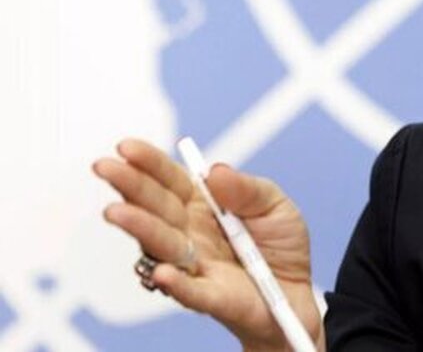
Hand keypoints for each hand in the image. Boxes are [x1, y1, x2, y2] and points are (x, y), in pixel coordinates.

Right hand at [93, 139, 323, 350]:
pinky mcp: (210, 295)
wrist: (296, 290)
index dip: (148, 163)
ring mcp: (195, 264)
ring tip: (117, 213)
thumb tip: (216, 170)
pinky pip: (190, 290)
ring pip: (162, 245)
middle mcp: (189, 232)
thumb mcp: (275, 204)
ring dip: (140, 228)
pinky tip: (163, 272)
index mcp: (202, 204)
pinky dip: (175, 282)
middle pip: (156, 206)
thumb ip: (248, 188)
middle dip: (130, 186)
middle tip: (106, 168)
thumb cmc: (280, 244)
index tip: (127, 147)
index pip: (170, 179)